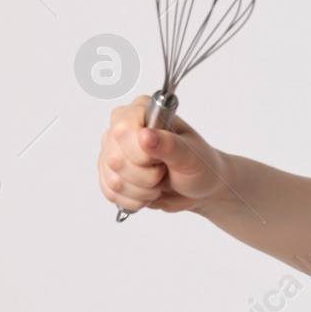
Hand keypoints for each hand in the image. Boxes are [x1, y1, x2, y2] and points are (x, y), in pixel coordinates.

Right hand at [97, 96, 226, 214]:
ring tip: (159, 182)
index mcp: (142, 111)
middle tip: (164, 172)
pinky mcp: (110, 173)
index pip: (124, 130)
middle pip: (115, 159)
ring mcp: (113, 151)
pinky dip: (135, 200)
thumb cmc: (200, 165)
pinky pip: (111, 193)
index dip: (142, 153)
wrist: (201, 187)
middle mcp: (123, 128)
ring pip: (114, 180)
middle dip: (146, 176)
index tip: (163, 159)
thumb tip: (145, 136)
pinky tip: (149, 192)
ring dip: (142, 190)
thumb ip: (169, 144)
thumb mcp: (191, 155)